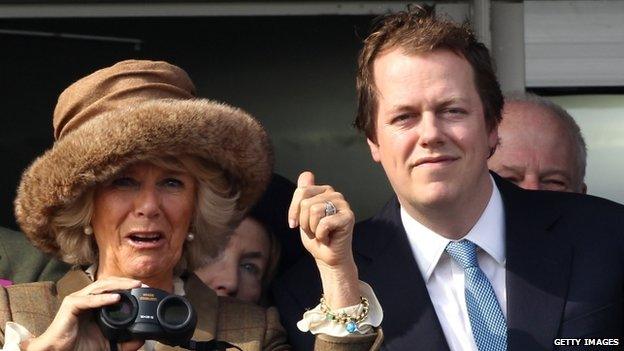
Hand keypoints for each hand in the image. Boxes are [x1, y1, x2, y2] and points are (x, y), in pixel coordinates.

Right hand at [23, 277, 143, 350]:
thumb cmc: (79, 346)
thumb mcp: (108, 342)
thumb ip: (123, 340)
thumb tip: (141, 339)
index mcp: (95, 302)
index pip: (114, 288)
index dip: (129, 286)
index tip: (145, 289)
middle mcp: (87, 297)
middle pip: (109, 283)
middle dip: (126, 282)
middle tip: (142, 284)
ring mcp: (78, 299)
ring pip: (101, 286)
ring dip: (119, 285)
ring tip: (133, 286)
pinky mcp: (70, 304)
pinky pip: (89, 299)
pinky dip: (103, 298)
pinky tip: (116, 298)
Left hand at [288, 171, 354, 267]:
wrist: (328, 257)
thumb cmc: (316, 236)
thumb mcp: (303, 215)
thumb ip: (303, 194)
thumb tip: (306, 173)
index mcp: (323, 191)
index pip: (301, 192)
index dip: (294, 210)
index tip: (294, 224)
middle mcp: (334, 194)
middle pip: (306, 203)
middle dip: (304, 222)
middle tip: (314, 230)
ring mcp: (343, 204)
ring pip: (314, 211)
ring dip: (312, 229)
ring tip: (321, 233)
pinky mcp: (348, 216)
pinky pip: (324, 223)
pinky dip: (321, 235)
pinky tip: (328, 238)